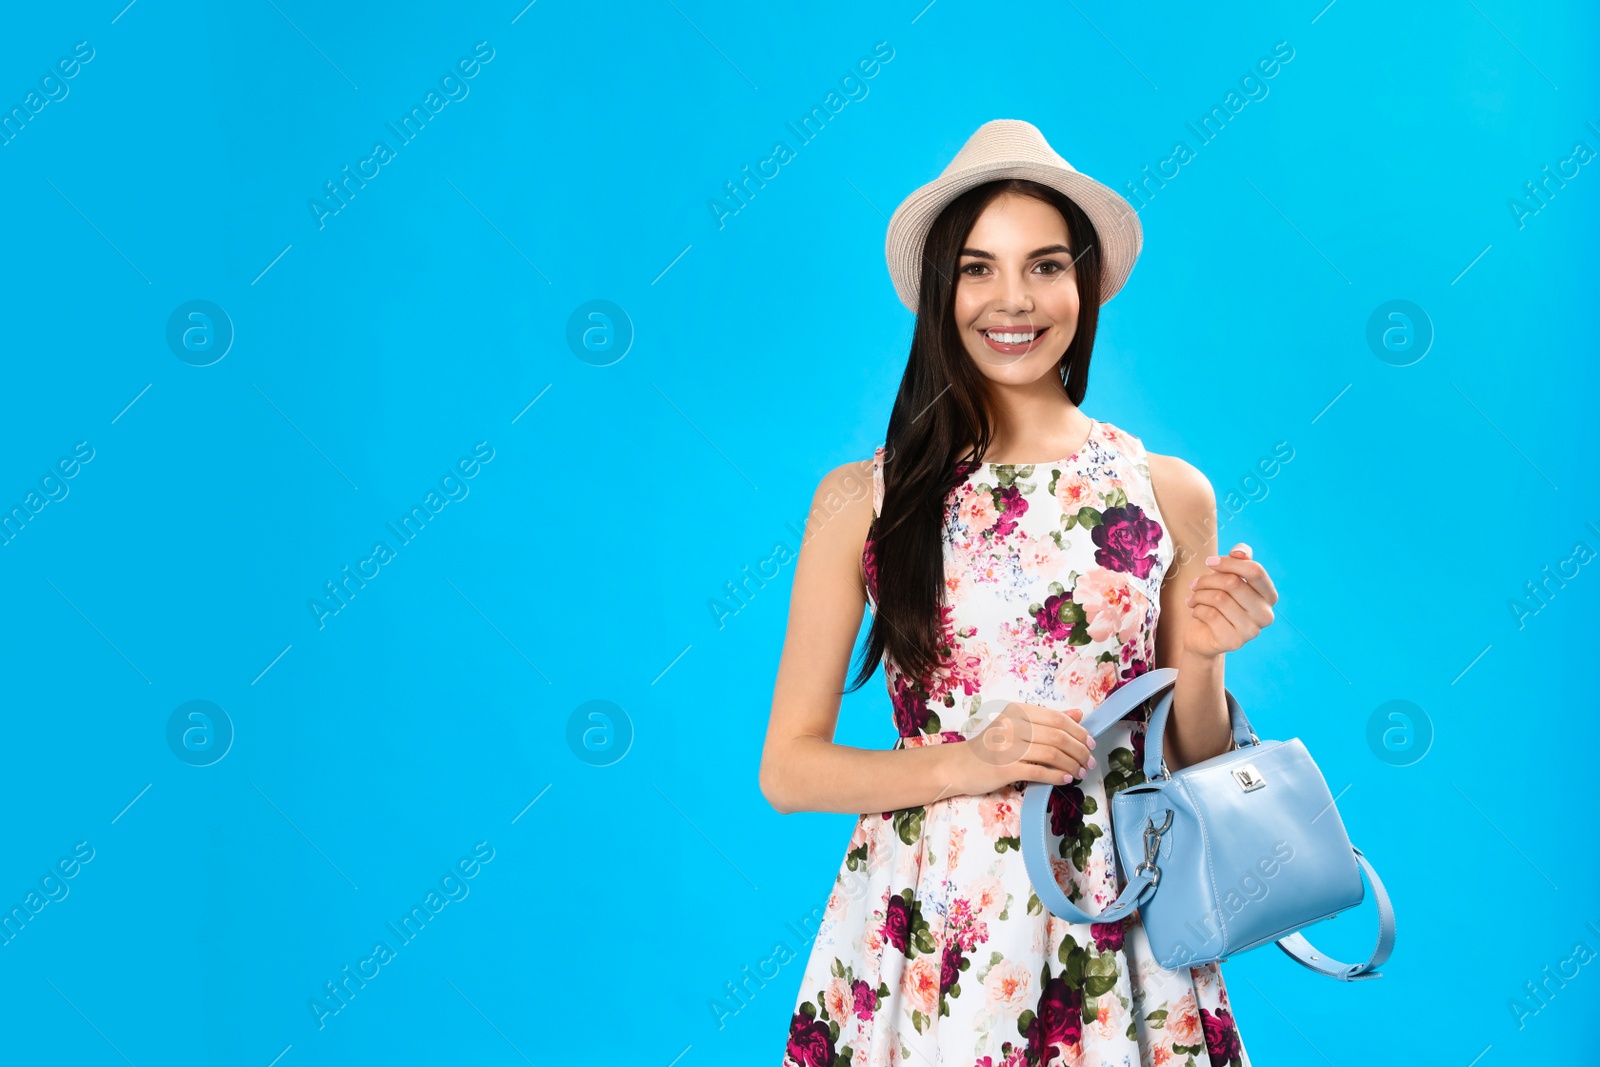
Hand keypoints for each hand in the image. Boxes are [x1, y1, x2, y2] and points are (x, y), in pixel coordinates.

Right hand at [956, 700, 1096, 794]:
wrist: (959, 766)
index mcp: (1017, 711)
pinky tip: (1065, 779)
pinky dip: (1057, 776)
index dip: (1079, 732)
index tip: (1091, 744)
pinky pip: (1039, 772)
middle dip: (1080, 751)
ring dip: (1072, 765)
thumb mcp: (1016, 727)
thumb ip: (1046, 720)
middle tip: (1090, 762)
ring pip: (1052, 754)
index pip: (1057, 718)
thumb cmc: (990, 747)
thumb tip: (1078, 714)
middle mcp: (1012, 725)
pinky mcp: (1004, 768)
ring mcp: (1007, 747)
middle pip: (1058, 736)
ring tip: (1080, 772)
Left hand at [1182, 543, 1277, 658]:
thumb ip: (1239, 560)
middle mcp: (1265, 615)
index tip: (1210, 562)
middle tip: (1195, 584)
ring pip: (1219, 598)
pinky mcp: (1234, 642)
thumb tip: (1240, 552)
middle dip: (1208, 580)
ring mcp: (1252, 631)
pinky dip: (1197, 609)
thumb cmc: (1219, 602)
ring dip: (1199, 595)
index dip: (1230, 562)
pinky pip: (1210, 615)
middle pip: (1233, 583)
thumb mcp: (1229, 577)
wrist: (1204, 635)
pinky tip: (1195, 611)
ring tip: (1193, 597)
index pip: (1255, 571)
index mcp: (1269, 596)